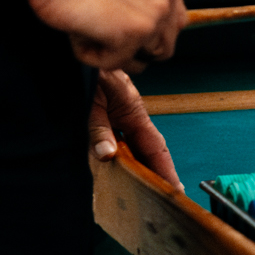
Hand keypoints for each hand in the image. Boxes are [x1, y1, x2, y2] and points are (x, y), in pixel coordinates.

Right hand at [18, 0, 184, 70]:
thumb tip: (132, 17)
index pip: (174, 23)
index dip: (151, 36)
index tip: (131, 38)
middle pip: (163, 48)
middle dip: (134, 51)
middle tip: (106, 43)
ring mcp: (152, 17)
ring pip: (140, 59)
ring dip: (112, 55)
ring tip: (89, 34)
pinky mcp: (132, 34)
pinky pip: (113, 63)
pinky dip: (90, 55)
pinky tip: (79, 33)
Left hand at [89, 68, 180, 189]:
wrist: (80, 56)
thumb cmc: (89, 74)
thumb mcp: (91, 103)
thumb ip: (98, 129)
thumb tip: (107, 155)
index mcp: (135, 113)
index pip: (155, 147)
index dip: (166, 169)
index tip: (174, 188)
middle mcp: (131, 117)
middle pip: (148, 150)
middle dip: (156, 172)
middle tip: (159, 199)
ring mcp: (121, 117)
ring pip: (133, 147)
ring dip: (138, 166)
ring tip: (142, 191)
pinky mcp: (108, 116)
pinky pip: (119, 141)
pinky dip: (121, 156)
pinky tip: (116, 169)